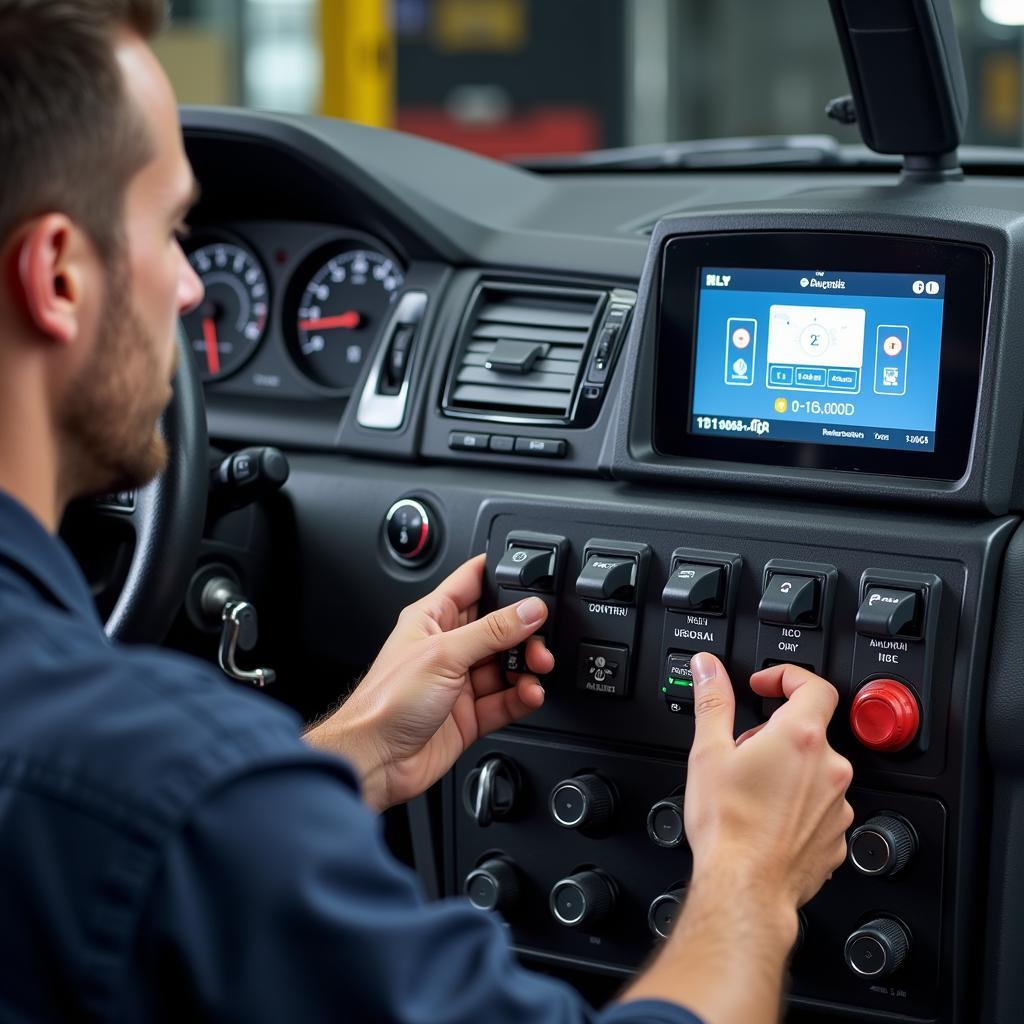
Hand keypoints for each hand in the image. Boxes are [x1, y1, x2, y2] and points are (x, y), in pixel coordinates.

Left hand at [305, 554, 552, 810]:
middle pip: (498, 628)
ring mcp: (460, 681)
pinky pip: (506, 699)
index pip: (472, 582)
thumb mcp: (444, 654)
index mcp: (432, 618)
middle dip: (524, 632)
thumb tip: (529, 610)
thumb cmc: (386, 702)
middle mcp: (447, 647)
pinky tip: (530, 694)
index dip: (500, 576)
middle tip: (539, 640)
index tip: (532, 580)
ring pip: (506, 665)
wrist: (375, 759)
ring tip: (537, 669)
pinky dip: (523, 696)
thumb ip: (491, 631)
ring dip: (527, 666)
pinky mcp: (470, 714)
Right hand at [620, 654, 852, 1023]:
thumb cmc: (728, 826)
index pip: (813, 685)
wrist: (745, 889)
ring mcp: (837, 804)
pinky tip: (768, 817)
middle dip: (776, 732)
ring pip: (815, 771)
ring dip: (789, 770)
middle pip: (810, 730)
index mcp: (800, 737)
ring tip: (752, 789)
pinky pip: (820, 807)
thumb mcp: (709, 751)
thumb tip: (708, 666)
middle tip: (744, 749)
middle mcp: (829, 767)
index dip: (787, 677)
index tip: (764, 686)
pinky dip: (798, 805)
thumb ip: (712, 699)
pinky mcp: (837, 837)